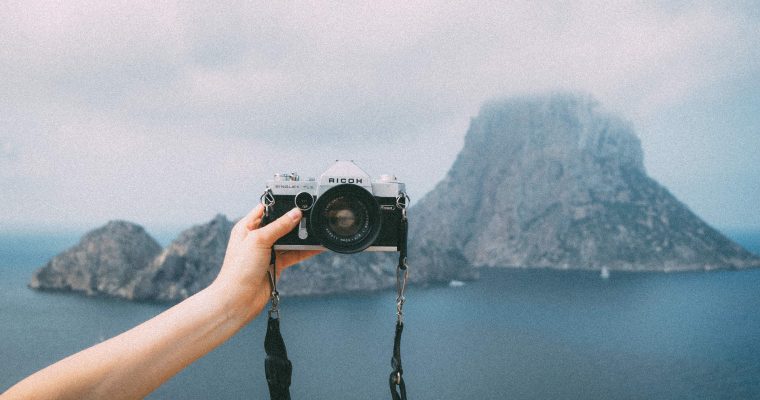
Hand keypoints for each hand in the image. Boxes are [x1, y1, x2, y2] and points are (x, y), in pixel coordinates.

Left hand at [211, 204, 320, 323]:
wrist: (238, 300)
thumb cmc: (239, 270)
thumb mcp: (258, 240)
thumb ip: (279, 226)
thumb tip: (295, 213)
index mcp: (247, 227)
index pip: (266, 209)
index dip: (280, 204)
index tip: (296, 199)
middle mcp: (257, 238)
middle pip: (280, 224)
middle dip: (294, 220)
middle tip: (310, 215)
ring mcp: (268, 252)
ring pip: (289, 239)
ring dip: (302, 236)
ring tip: (316, 229)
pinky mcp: (277, 264)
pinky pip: (294, 254)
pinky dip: (306, 250)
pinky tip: (316, 246)